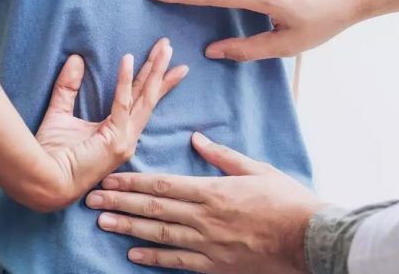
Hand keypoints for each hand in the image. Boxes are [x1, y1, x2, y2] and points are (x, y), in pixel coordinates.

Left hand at [35, 38, 187, 210]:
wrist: (42, 181)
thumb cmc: (49, 155)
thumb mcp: (60, 114)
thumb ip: (68, 88)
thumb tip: (76, 59)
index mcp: (118, 134)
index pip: (140, 101)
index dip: (153, 81)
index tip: (165, 61)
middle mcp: (127, 137)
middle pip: (149, 97)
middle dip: (160, 70)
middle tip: (169, 46)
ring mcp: (125, 140)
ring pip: (145, 98)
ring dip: (155, 70)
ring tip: (164, 48)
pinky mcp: (116, 140)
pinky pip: (123, 103)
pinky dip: (125, 80)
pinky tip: (128, 58)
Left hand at [86, 132, 325, 273]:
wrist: (306, 238)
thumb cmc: (285, 200)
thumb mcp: (257, 169)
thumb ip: (223, 156)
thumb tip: (197, 138)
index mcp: (213, 191)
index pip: (164, 185)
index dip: (133, 182)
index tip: (110, 179)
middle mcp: (204, 217)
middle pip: (154, 209)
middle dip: (120, 203)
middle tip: (92, 199)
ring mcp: (208, 243)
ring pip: (160, 235)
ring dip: (129, 228)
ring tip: (103, 223)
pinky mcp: (215, 264)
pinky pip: (178, 261)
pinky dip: (154, 258)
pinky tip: (133, 254)